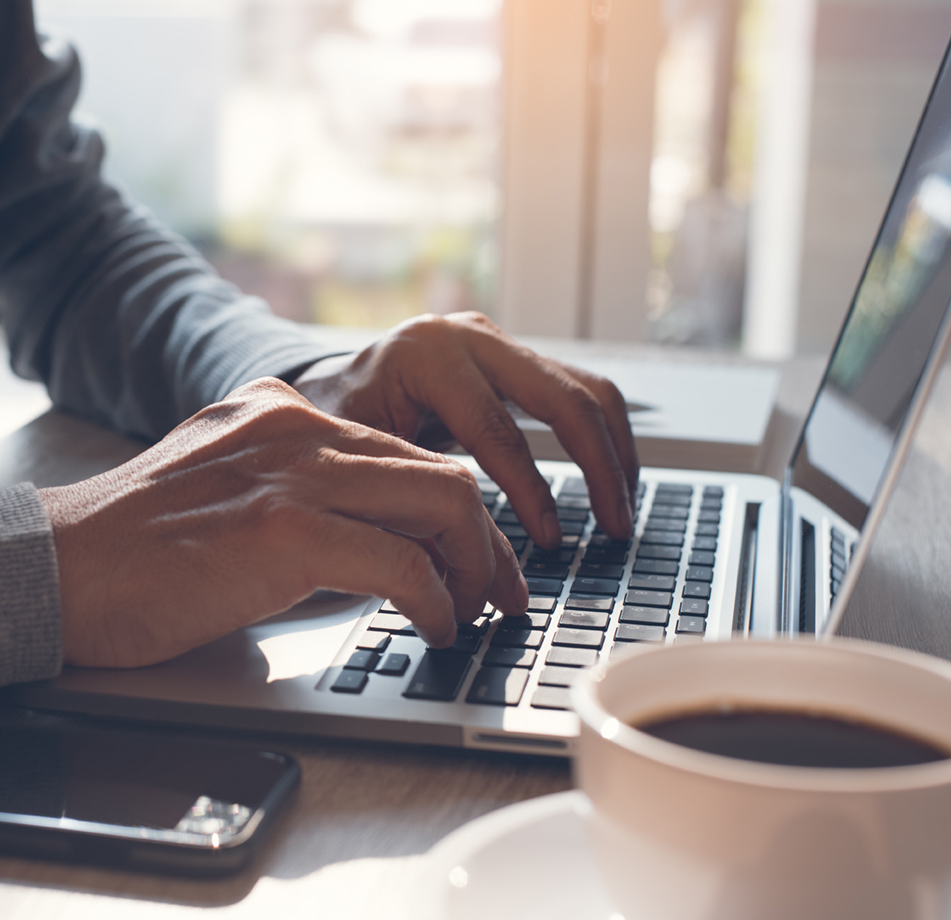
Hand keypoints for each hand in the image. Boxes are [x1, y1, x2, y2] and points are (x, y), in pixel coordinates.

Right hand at [38, 378, 526, 667]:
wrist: (53, 567)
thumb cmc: (126, 551)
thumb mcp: (220, 490)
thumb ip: (290, 495)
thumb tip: (367, 545)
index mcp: (279, 412)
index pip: (402, 452)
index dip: (454, 512)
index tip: (475, 559)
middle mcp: (296, 426)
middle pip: (441, 471)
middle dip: (488, 541)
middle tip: (502, 594)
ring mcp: (292, 472)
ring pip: (443, 501)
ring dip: (476, 568)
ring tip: (472, 614)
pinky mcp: (285, 530)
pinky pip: (402, 561)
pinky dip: (436, 600)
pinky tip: (431, 626)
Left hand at [290, 312, 638, 547]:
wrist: (328, 386)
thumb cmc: (333, 426)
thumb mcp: (356, 454)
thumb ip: (408, 488)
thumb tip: (464, 551)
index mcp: (426, 356)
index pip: (497, 430)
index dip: (531, 492)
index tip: (550, 542)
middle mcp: (469, 337)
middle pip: (562, 398)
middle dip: (598, 467)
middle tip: (615, 528)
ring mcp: (498, 341)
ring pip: (586, 388)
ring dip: (614, 452)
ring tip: (622, 511)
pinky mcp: (516, 356)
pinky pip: (579, 391)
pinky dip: (603, 437)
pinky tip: (610, 482)